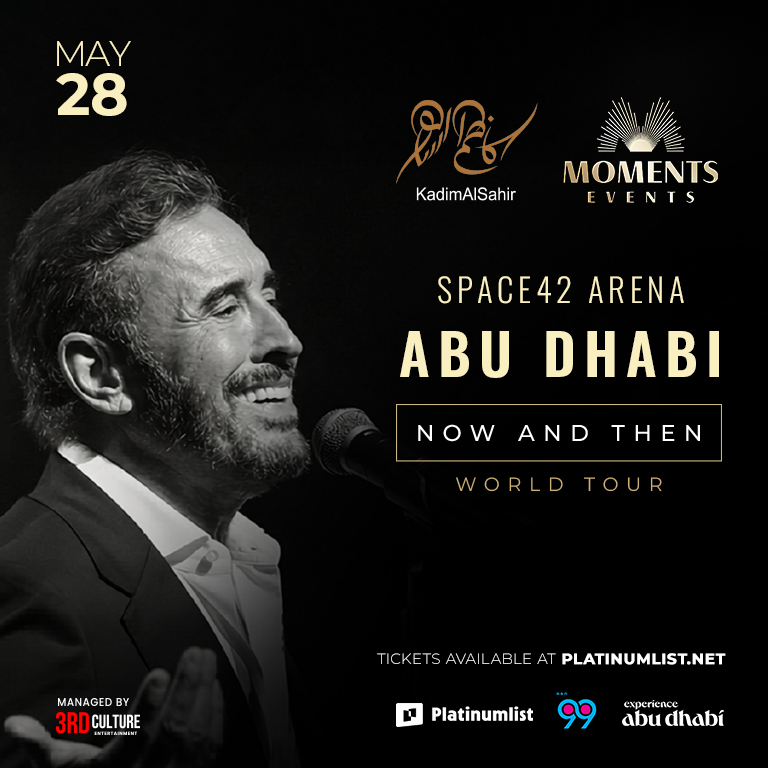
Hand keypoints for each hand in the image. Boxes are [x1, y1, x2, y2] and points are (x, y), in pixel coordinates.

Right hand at [5, 647, 223, 766]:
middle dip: (188, 688)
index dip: (148, 707)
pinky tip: (215, 690)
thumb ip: (42, 746)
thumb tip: (13, 724)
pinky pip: (210, 749)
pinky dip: (215, 717)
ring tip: (206, 659)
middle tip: (195, 654)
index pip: (135, 737)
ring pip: (197, 736)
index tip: (158, 674)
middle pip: (174, 731)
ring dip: (204, 694)